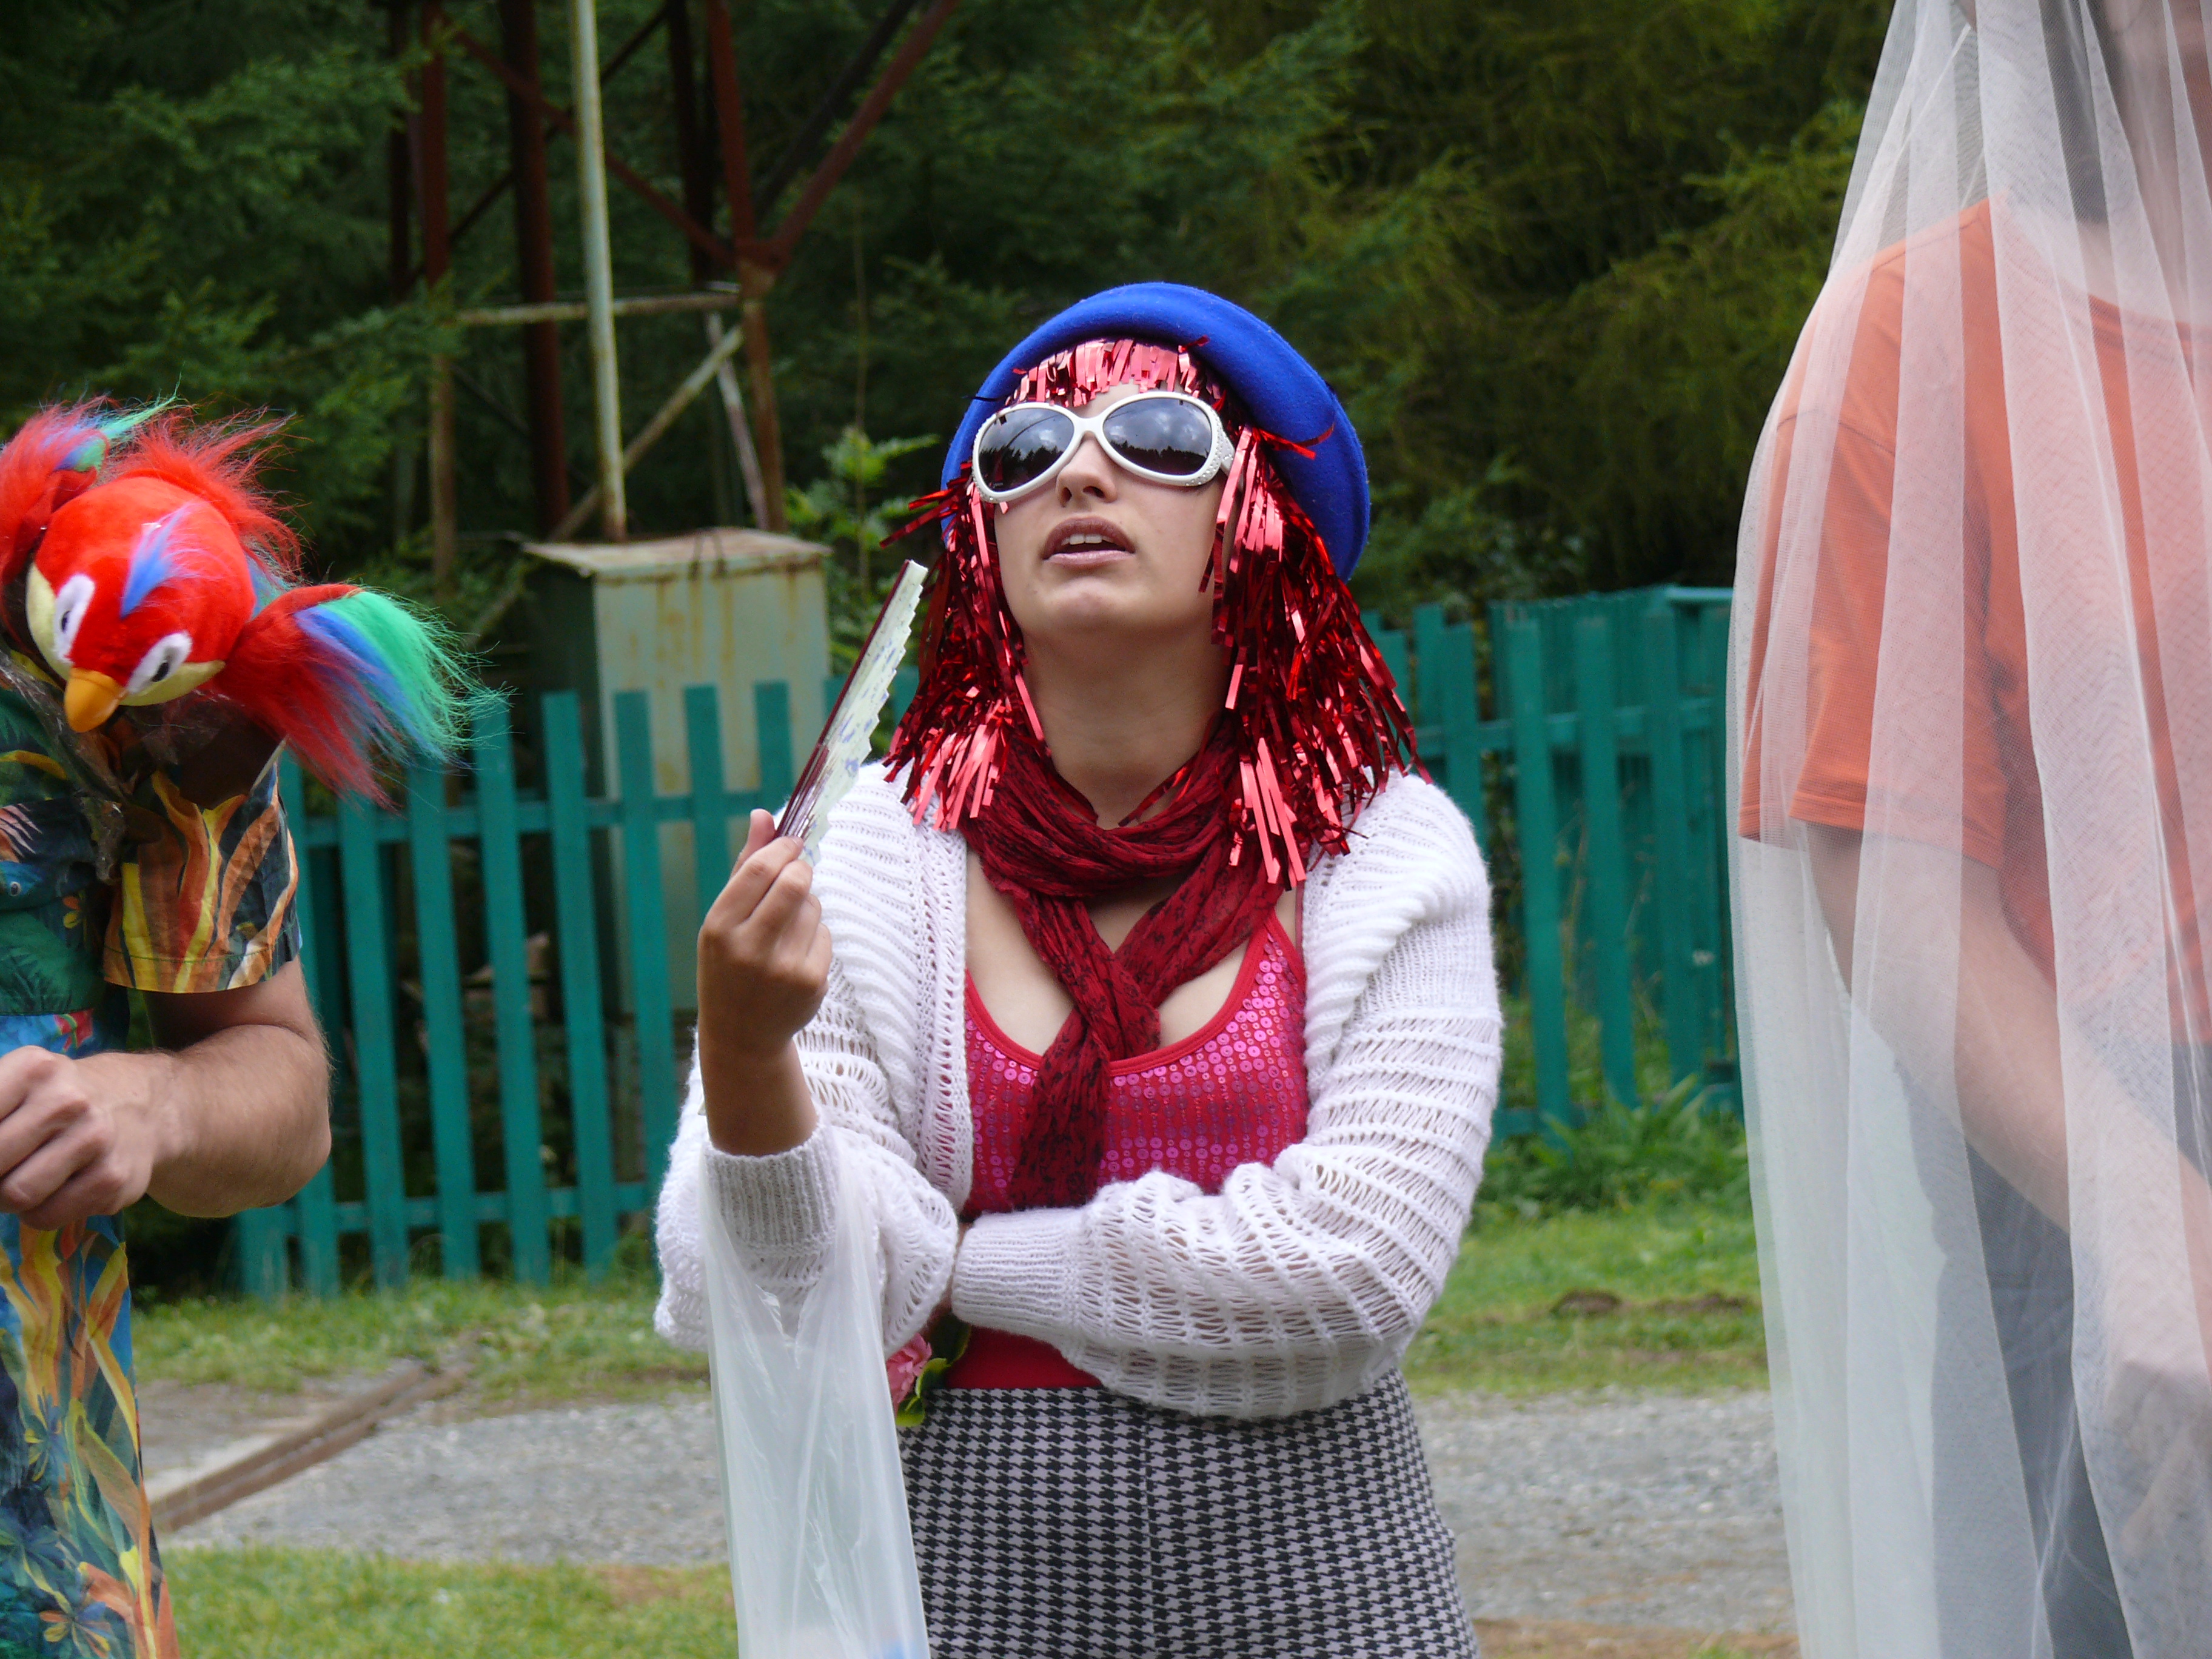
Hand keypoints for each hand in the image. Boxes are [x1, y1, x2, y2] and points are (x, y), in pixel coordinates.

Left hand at [0, 1047, 174, 1229]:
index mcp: (33, 1068)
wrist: (145, 1106)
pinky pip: (46, 1216)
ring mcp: (95, 1139)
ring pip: (15, 1195)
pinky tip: (59, 1188)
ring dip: (9, 1197)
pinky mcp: (114, 1178)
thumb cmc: (57, 1099)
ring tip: (27, 1176)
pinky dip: (40, 1212)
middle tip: (5, 1166)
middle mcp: (67, 1100)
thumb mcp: (16, 1083)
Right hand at [696, 811, 832, 1155]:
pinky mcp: (811, 982)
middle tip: (798, 873)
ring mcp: (783, 968)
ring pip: (814, 907)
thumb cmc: (729, 963)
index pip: (760, 870)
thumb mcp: (724, 918)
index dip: (783, 848)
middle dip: (801, 870)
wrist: (742, 1035)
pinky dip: (815, 935)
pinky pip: (825, 934)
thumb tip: (764, 814)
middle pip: (794, 883)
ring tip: (785, 930)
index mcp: (719, 928)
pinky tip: (795, 956)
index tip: (792, 843)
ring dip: (807, 906)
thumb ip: (746, 866)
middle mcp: (749, 949)